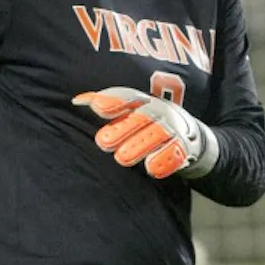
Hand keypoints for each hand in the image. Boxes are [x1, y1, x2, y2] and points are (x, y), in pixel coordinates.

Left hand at [73, 87, 218, 179]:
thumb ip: (105, 104)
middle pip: (142, 117)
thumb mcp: (129, 109)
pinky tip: (152, 169)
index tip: (98, 108)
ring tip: (122, 158)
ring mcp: (172, 128)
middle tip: (103, 142)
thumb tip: (76, 101)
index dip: (113, 100)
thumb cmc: (147, 121)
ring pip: (158, 134)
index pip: (127, 96)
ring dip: (140, 145)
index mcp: (143, 100)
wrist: (188, 135)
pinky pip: (176, 153)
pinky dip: (165, 160)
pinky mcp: (184, 148)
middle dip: (123, 128)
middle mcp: (158, 111)